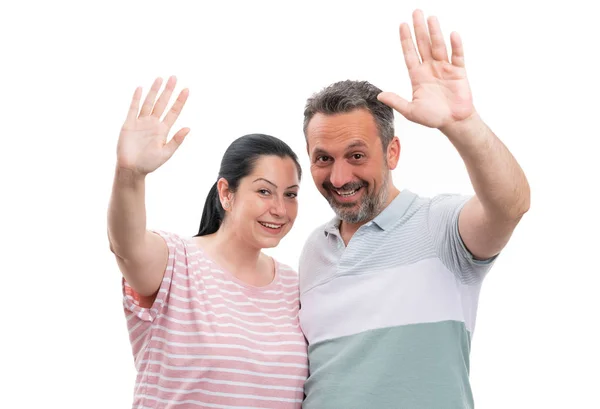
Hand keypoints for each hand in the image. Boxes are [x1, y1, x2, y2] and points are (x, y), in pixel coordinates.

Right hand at [116, 76, 189, 175]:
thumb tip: (188, 128)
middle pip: (162, 103)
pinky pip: (133, 108)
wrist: (131, 169)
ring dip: (154, 91)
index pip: (174, 112)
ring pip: (149, 102)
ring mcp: (141, 122)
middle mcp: (153, 123)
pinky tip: (140, 88)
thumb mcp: (166, 153)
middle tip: (174, 77)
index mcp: (163, 130)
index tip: (187, 89)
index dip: (180, 100)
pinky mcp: (129, 124)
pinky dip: (136, 98)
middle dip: (168, 90)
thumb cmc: (149, 164)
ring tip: (160, 78)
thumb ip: (176, 140)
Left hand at [378, 10, 475, 129]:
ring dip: (435, 32)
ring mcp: (444, 68)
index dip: (406, 40)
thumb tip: (380, 95)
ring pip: (438, 46)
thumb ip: (396, 101)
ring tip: (430, 18)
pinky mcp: (458, 72)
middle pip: (423, 45)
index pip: (410, 53)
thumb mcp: (411, 111)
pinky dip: (456, 46)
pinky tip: (452, 34)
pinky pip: (457, 56)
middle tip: (416, 12)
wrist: (454, 122)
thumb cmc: (433, 117)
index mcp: (417, 76)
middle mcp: (430, 68)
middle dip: (419, 29)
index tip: (402, 24)